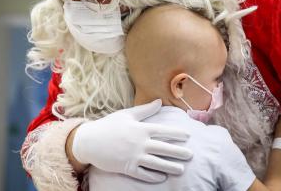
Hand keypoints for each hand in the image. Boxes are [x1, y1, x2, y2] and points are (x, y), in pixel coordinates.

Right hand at [72, 100, 192, 182]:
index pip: (163, 131)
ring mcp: (134, 156)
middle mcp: (140, 143)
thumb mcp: (126, 114)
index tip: (188, 136)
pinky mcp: (127, 167)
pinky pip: (143, 174)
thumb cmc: (108, 125)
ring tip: (181, 170)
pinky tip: (162, 178)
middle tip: (191, 155)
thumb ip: (144, 110)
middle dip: (179, 152)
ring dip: (170, 167)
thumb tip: (159, 101)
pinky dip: (153, 177)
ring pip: (157, 163)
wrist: (89, 141)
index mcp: (140, 128)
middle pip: (164, 148)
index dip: (176, 133)